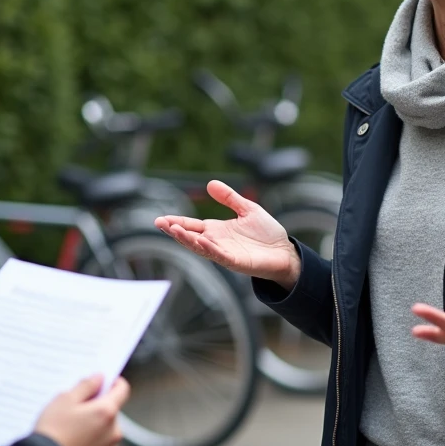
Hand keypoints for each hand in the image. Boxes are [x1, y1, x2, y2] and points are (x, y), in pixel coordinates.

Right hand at [35, 374, 128, 445]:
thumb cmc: (52, 431)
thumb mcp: (65, 399)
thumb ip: (86, 385)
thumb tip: (99, 378)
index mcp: (107, 412)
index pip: (122, 390)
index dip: (114, 382)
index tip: (104, 382)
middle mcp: (113, 433)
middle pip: (112, 413)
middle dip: (98, 409)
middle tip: (77, 411)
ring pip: (106, 433)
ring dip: (95, 429)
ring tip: (72, 432)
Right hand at [155, 180, 300, 289]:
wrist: (285, 252)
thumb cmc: (267, 234)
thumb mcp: (247, 209)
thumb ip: (229, 198)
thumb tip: (210, 183)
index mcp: (217, 230)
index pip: (192, 225)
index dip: (177, 222)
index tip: (160, 219)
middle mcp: (216, 242)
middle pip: (190, 236)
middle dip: (175, 230)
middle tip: (160, 223)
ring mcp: (224, 253)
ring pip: (200, 247)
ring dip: (187, 239)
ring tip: (174, 229)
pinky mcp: (235, 262)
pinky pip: (218, 255)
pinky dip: (208, 248)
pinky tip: (200, 240)